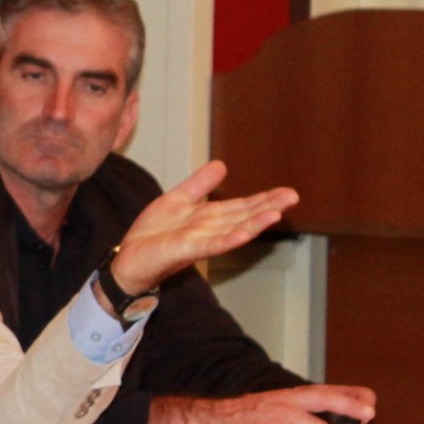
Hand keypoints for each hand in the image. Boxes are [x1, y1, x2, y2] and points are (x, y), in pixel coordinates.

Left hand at [108, 160, 296, 298]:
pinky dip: (228, 240)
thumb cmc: (154, 234)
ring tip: (277, 214)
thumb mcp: (177, 200)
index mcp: (209, 216)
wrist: (129, 258)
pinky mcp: (186, 250)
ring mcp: (200, 241)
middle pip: (243, 216)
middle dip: (268, 206)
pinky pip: (211, 245)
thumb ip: (199, 184)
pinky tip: (244, 235)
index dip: (264, 198)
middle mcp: (210, 229)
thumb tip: (222, 165)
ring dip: (254, 223)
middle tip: (293, 197)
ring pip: (233, 230)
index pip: (242, 206)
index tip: (287, 191)